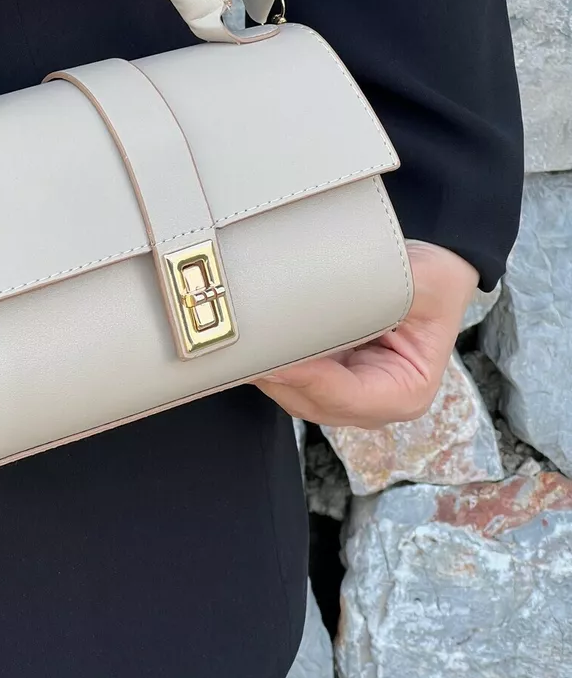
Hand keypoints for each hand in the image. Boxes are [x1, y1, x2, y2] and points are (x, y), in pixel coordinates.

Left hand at [255, 240, 477, 428]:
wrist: (430, 274)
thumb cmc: (434, 282)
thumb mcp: (427, 283)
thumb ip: (389, 291)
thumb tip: (339, 296)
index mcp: (406, 393)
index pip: (346, 396)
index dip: (308, 379)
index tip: (276, 359)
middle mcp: (374, 404)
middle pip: (313, 402)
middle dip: (279, 378)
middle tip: (246, 348)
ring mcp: (347, 394)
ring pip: (295, 394)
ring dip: (269, 372)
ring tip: (244, 343)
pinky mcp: (327, 377)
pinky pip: (291, 378)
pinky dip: (272, 362)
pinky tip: (254, 341)